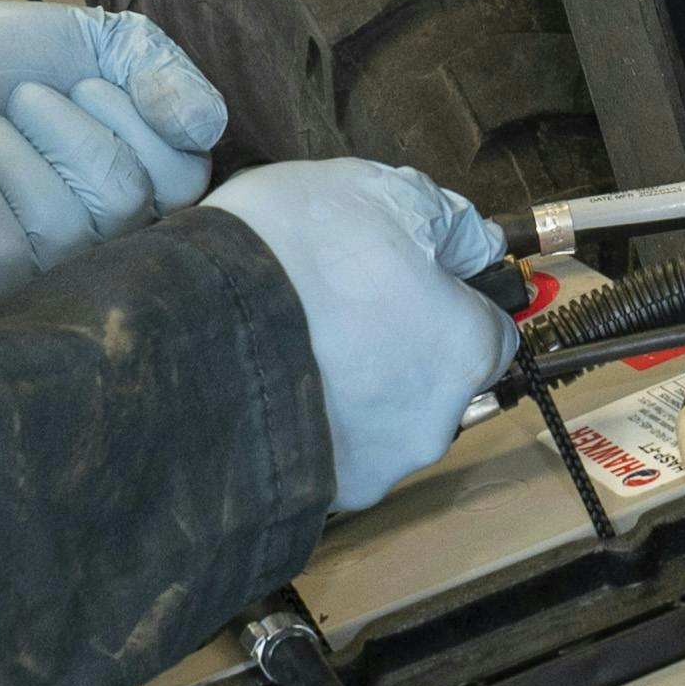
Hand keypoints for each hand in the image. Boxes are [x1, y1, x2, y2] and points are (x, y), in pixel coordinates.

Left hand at [0, 1, 229, 309]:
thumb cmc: (14, 64)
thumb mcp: (101, 42)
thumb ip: (165, 72)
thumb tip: (202, 128)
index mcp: (161, 185)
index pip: (182, 174)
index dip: (125, 113)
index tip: (82, 85)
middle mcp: (121, 241)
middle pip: (121, 197)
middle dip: (58, 128)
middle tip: (21, 102)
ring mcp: (59, 275)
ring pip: (59, 226)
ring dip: (7, 152)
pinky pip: (2, 255)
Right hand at [200, 161, 517, 513]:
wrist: (191, 328)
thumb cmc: (294, 253)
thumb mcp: (380, 191)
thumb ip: (444, 220)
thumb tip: (474, 244)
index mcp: (466, 347)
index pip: (493, 333)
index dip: (451, 302)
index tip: (413, 284)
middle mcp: (437, 420)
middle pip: (435, 383)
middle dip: (400, 350)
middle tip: (340, 311)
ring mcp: (377, 466)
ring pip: (381, 423)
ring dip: (354, 391)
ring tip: (297, 347)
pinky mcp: (321, 495)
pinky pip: (328, 453)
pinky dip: (312, 425)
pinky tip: (275, 385)